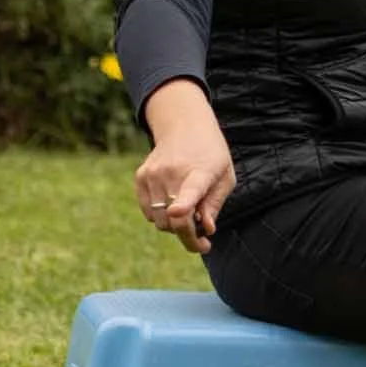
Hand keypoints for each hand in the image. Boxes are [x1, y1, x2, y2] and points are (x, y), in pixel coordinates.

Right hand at [135, 78, 234, 253]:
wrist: (184, 126)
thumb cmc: (211, 155)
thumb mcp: (225, 176)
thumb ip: (215, 204)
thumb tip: (206, 229)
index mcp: (200, 171)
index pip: (191, 190)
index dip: (184, 204)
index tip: (178, 211)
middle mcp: (172, 172)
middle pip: (174, 220)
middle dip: (188, 237)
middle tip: (202, 240)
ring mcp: (153, 175)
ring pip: (160, 221)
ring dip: (174, 227)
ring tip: (189, 215)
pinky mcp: (140, 177)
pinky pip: (148, 213)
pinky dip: (160, 217)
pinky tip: (172, 204)